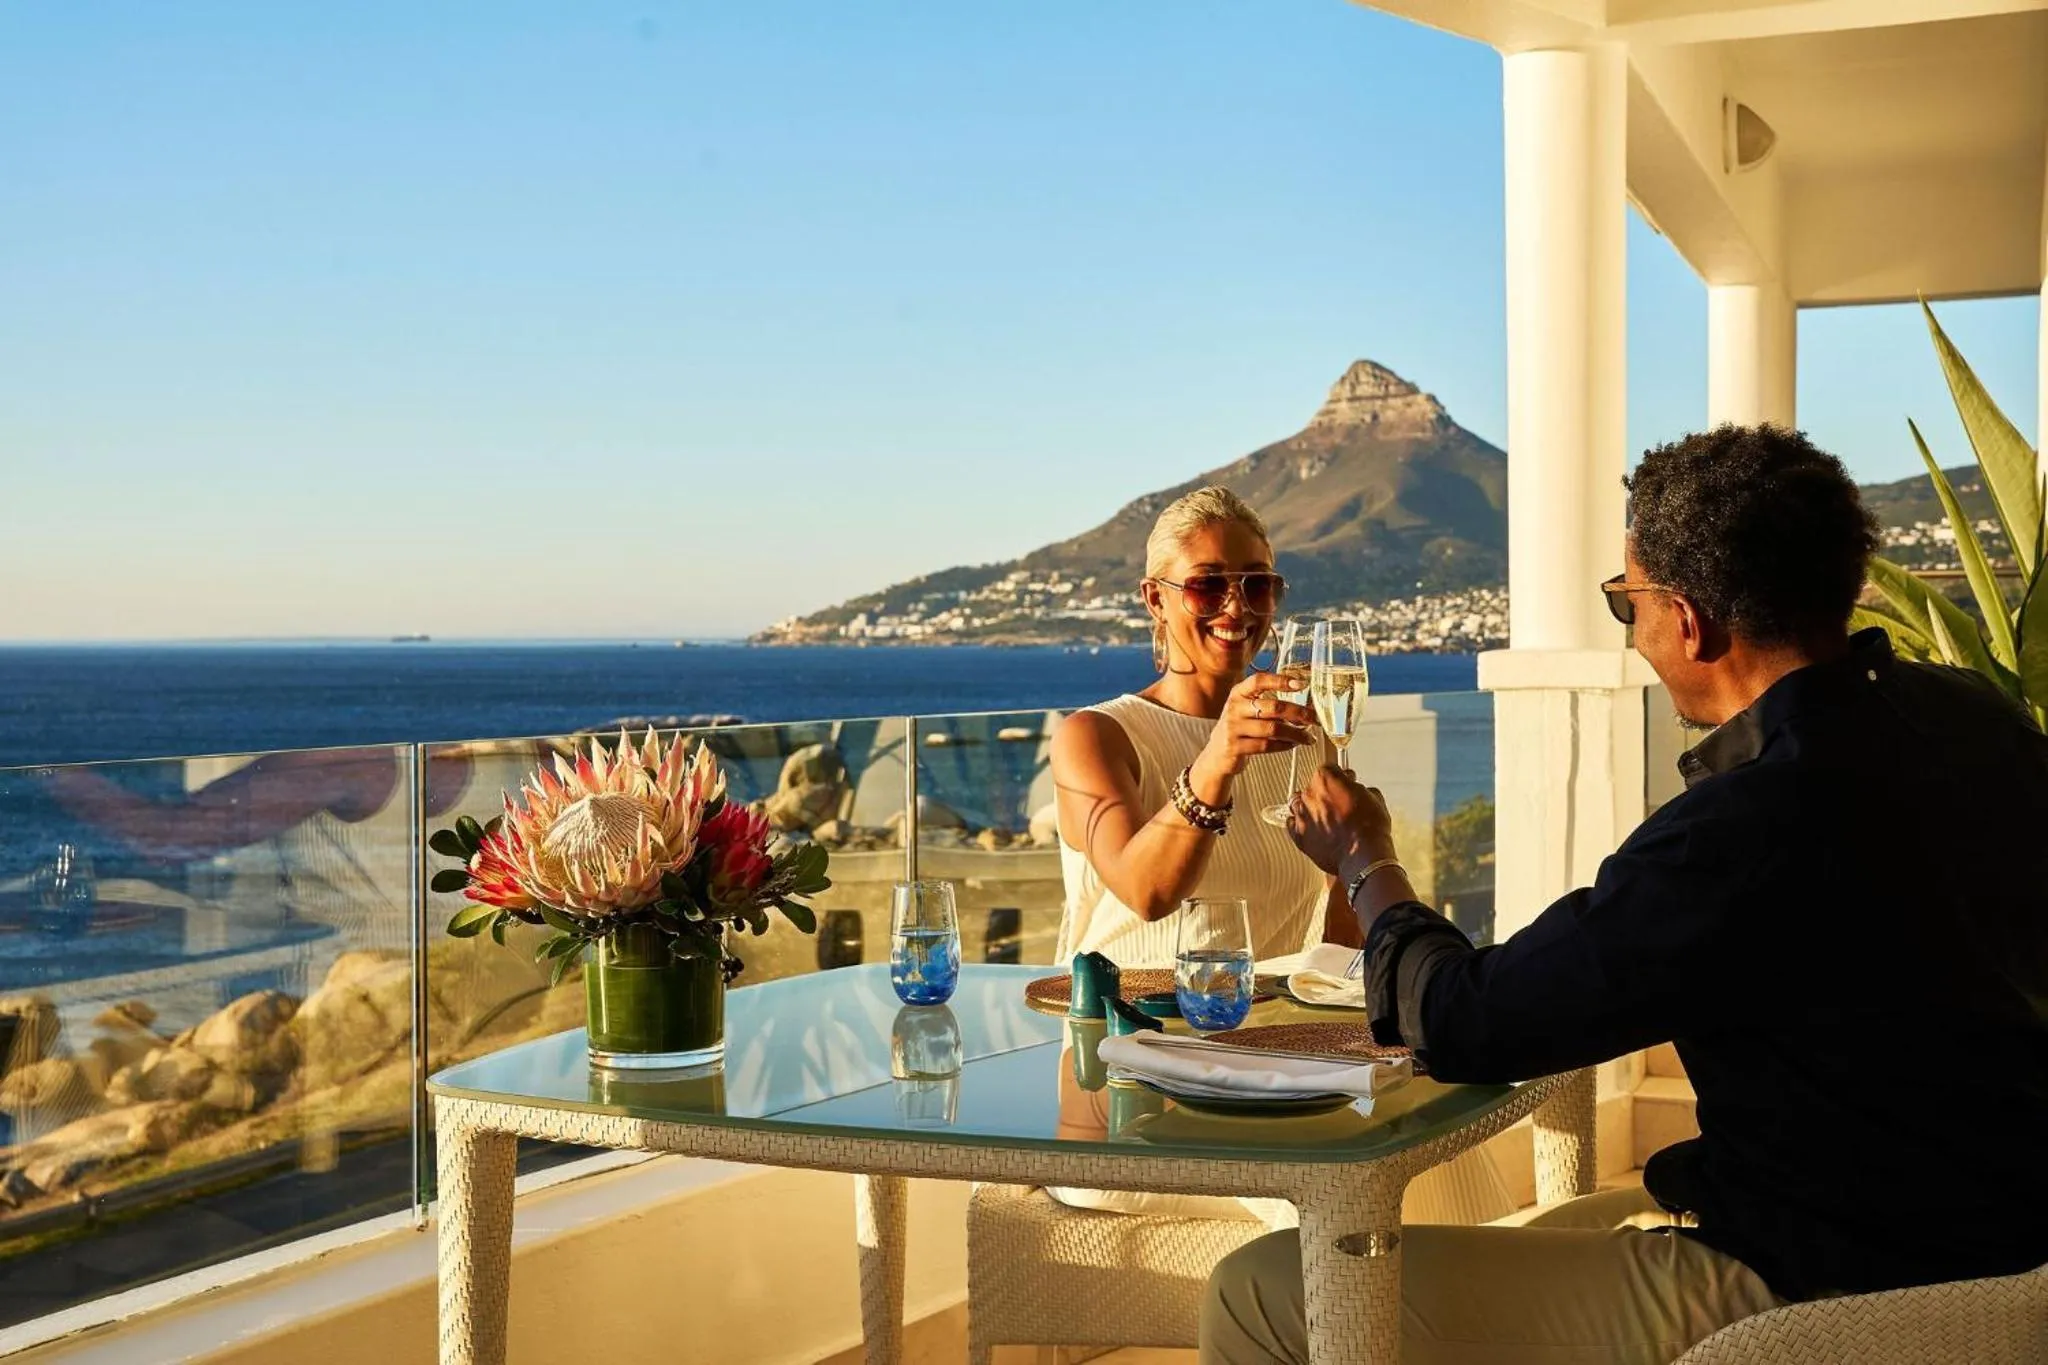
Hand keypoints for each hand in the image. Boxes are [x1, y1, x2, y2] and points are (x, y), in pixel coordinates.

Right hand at [1189, 671, 1316, 797]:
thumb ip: (1269, 706)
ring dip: (1296, 733)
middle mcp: (1234, 707)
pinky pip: (1266, 745)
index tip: (1301, 684)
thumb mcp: (1247, 710)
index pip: (1259, 680)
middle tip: (1314, 719)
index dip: (1280, 680)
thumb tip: (1305, 709)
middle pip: (1274, 707)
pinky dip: (1284, 745)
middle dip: (1299, 713)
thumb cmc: (1240, 728)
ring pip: (1273, 729)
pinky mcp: (1235, 746)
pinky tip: (1293, 744)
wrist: (1217, 754)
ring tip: (1308, 737)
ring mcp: (1233, 727)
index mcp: (1238, 693)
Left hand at [1285, 765, 1395, 875]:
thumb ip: (1361, 790)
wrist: (1362, 854)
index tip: (1346, 782)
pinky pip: (1293, 825)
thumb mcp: (1374, 798)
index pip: (1328, 769)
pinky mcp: (1298, 836)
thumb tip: (1360, 793)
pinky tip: (1312, 828)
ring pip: (1299, 805)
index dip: (1340, 777)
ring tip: (1325, 816)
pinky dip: (1301, 825)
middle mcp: (1309, 794)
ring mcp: (1301, 815)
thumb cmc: (1368, 827)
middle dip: (1325, 793)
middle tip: (1338, 803)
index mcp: (1325, 779)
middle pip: (1313, 787)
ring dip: (1310, 808)